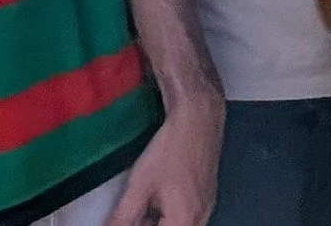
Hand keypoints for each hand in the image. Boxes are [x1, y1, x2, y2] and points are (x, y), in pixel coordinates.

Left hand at [104, 90, 222, 225]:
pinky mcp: (207, 194)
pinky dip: (168, 214)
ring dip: (158, 221)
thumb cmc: (170, 147)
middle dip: (147, 224)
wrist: (198, 115)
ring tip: (142, 203)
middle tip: (130, 214)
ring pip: (178, 224)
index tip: (127, 218)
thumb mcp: (140, 185)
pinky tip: (156, 199)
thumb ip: (123, 217)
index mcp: (185, 221)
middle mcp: (201, 218)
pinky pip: (186, 216)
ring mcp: (206, 206)